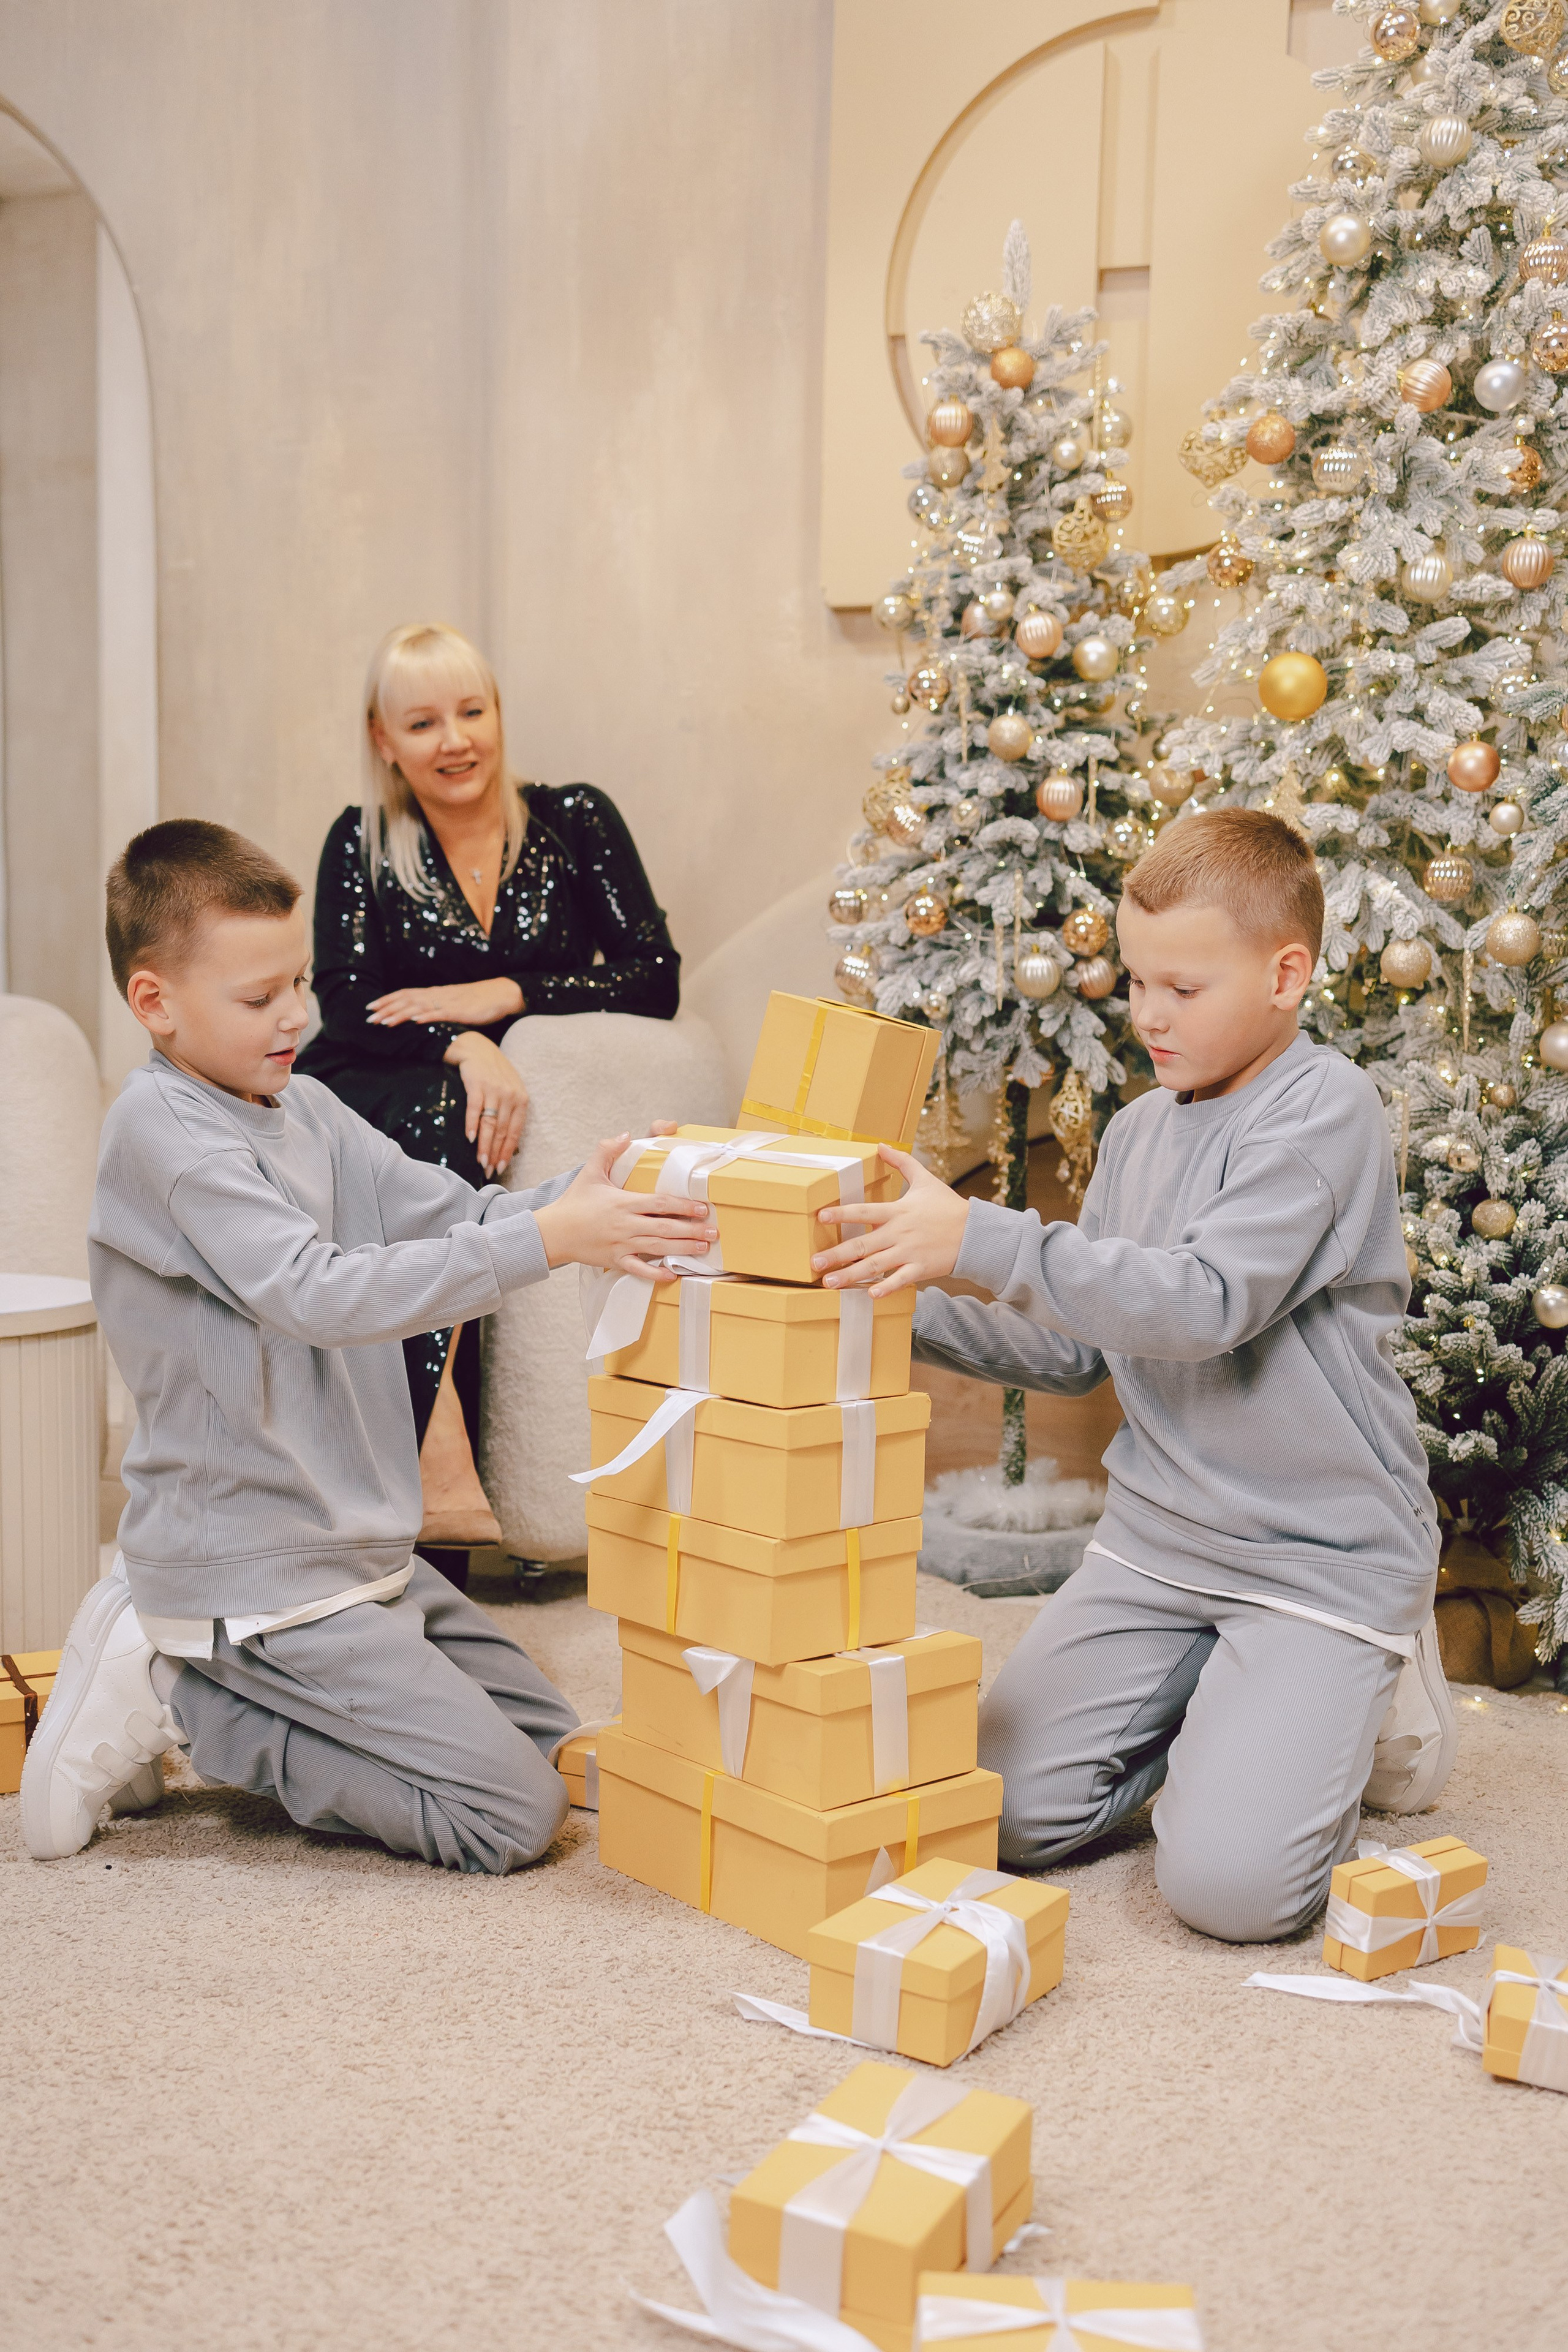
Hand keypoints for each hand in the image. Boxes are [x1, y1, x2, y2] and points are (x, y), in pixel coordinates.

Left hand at [368, 978, 524, 1028]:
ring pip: (418, 1007)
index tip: (370, 1007)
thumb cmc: (477, 1002)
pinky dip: (426, 1016)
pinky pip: (440, 1014)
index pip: (405, 994)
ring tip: (384, 1021)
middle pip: (406, 1000)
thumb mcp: (453, 1005)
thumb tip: (421, 1018)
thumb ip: (437, 1010)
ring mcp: (448, 1003)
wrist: (501, 994)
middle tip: (368, 1017)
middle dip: (386, 1008)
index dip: (387, 1000)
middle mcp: (437, 995)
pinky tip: (414, 1020)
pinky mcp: (459, 1011)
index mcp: (435, 993)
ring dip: (399, 1014)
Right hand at [444, 1032, 529, 1177]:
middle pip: (502, 1131)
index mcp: (521, 1099)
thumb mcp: (507, 1090)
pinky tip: (470, 1138)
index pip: (515, 1132)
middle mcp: (511, 1095)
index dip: (507, 1152)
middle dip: (495, 1153)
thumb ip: (509, 1112)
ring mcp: (494, 1089)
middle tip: (487, 1171)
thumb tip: (505, 1143)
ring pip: (490, 1123)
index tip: (500, 1168)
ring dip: (484, 1145)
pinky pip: (475, 1108)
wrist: (475, 1046)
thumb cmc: (492, 1072)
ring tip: (480, 1161)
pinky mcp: (477, 1083)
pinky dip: (472, 1124)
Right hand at [534, 1135, 718, 1275]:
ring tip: (703, 1248)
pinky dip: (655, 1274)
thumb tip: (624, 1134)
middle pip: (665, 1228)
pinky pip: (638, 1269)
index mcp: (623, 1203)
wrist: (553, 1231)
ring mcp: (621, 1244)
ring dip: (682, 1249)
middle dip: (692, 1230)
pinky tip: (672, 1275)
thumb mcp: (590, 1172)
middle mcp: (625, 1225)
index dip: (683, 1205)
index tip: (702, 1207)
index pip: (659, 1203)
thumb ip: (607, 1150)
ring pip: (657, 1248)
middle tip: (713, 1232)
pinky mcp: (615, 1260)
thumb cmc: (574, 1202)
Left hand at [811, 1144, 969, 1295]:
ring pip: (875, 1265)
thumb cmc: (947, 1206)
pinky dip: (886, 1287)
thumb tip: (881, 1145)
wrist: (976, 1231)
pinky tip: (869, 1295)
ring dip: (851, 1274)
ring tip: (829, 1282)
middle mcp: (899, 1232)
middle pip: (863, 1244)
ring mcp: (910, 1252)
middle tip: (814, 1262)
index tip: (820, 1216)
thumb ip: (902, 1162)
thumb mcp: (925, 1179)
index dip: (842, 1213)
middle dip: (837, 1253)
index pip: (864, 1211)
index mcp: (898, 1211)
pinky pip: (900, 1280)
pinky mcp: (921, 1269)